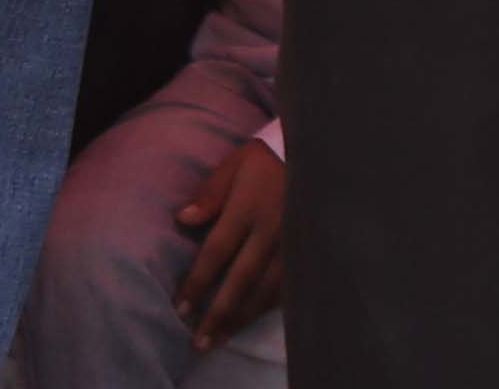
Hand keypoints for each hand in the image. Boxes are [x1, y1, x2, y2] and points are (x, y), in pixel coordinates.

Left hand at [172, 135, 288, 341]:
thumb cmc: (267, 160)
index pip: (218, 251)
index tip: (179, 308)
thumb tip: (182, 218)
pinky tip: (250, 321)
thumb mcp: (235, 164)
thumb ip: (210, 192)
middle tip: (198, 343)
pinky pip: (287, 288)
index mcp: (249, 208)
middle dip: (218, 314)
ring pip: (265, 291)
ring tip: (219, 341)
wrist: (319, 155)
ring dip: (241, 318)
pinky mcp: (308, 253)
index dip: (198, 282)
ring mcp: (293, 246)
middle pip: (241, 280)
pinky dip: (267, 308)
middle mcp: (272, 232)